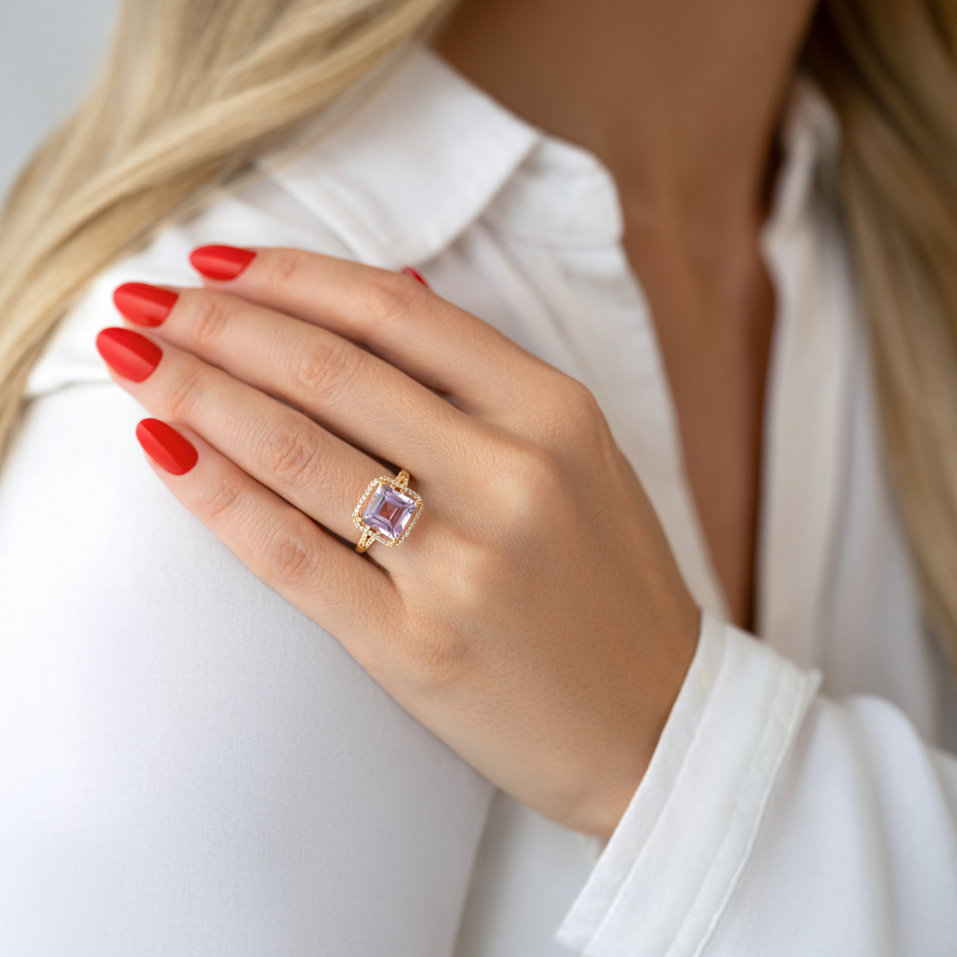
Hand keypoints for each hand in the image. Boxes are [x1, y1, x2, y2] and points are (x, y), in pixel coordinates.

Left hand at [95, 244, 700, 840]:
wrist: (655, 723)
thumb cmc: (611, 584)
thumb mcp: (581, 457)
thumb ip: (484, 380)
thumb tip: (387, 291)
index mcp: (555, 413)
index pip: (397, 313)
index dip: (291, 277)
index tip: (217, 265)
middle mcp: (512, 476)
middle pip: (332, 372)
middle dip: (218, 326)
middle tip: (142, 303)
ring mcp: (462, 565)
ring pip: (298, 453)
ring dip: (197, 396)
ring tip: (134, 362)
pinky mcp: (414, 646)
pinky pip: (290, 555)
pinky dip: (217, 497)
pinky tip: (165, 453)